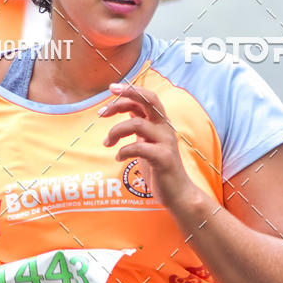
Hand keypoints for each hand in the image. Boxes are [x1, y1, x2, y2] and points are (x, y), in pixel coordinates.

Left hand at [100, 83, 193, 208]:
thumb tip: (127, 108)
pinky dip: (123, 151)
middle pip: (148, 100)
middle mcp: (165, 128)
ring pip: (136, 124)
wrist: (178, 193)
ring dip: (115, 132)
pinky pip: (137, 147)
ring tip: (107, 143)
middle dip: (126, 96)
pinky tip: (119, 158)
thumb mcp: (148, 141)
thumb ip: (140, 125)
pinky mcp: (163, 158)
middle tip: (104, 107)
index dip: (129, 91)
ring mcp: (166, 142)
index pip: (146, 97)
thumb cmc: (159, 167)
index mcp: (160, 123)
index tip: (111, 89)